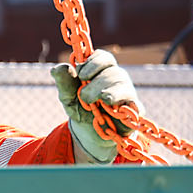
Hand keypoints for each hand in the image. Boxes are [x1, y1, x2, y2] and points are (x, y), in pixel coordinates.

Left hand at [51, 49, 137, 164]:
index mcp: (102, 72)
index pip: (105, 58)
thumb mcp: (68, 97)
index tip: (80, 73)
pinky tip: (110, 105)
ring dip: (106, 92)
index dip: (94, 62)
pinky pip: (135, 105)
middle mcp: (118, 81)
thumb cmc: (81, 110)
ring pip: (124, 86)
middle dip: (96, 81)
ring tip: (94, 102)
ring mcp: (127, 96)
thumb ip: (63, 82)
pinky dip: (123, 104)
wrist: (88, 134)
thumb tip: (58, 68)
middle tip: (83, 95)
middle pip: (114, 72)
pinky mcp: (133, 113)